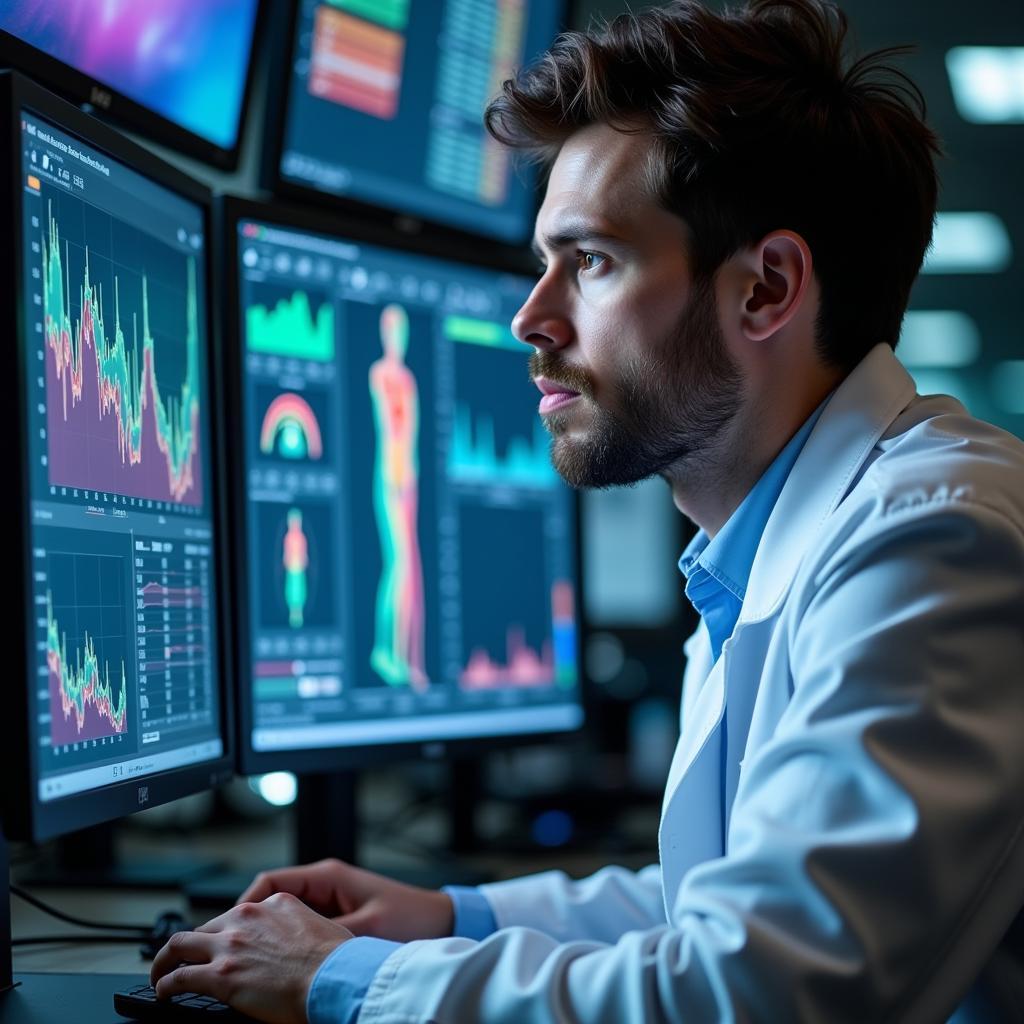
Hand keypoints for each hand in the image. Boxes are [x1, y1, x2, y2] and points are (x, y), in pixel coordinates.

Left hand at [151, 892, 349, 1023]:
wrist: (333, 977)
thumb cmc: (335, 960)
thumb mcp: (318, 925)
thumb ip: (296, 928)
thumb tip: (295, 945)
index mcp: (274, 903)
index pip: (237, 914)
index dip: (224, 931)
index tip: (219, 943)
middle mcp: (247, 918)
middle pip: (204, 926)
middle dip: (191, 944)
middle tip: (183, 958)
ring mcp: (231, 945)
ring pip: (180, 945)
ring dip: (165, 960)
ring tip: (159, 973)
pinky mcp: (220, 976)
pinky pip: (179, 978)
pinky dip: (165, 984)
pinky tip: (163, 992)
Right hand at [239, 858, 453, 941]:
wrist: (442, 921)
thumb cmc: (411, 918)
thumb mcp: (365, 930)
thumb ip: (326, 939)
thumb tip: (287, 956)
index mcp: (327, 876)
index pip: (270, 881)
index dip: (244, 904)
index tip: (227, 929)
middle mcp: (325, 884)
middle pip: (271, 898)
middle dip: (248, 922)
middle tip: (227, 950)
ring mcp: (330, 900)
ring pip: (282, 915)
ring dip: (266, 935)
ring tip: (248, 961)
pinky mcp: (337, 917)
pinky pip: (299, 928)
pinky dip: (285, 943)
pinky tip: (278, 966)